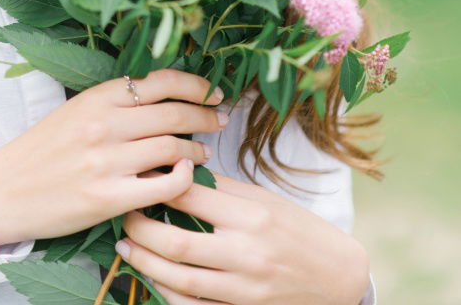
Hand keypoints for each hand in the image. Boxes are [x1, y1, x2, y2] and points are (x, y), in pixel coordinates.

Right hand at [0, 68, 227, 246]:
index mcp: (98, 97)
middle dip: (205, 115)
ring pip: (173, 147)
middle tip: (219, 120)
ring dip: (196, 149)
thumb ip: (116, 105)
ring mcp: (108, 161)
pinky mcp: (108, 196)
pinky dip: (183, 179)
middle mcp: (105, 124)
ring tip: (203, 153)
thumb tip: (165, 100)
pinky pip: (163, 185)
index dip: (195, 86)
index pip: (160, 81)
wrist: (6, 190)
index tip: (212, 92)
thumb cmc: (44, 149)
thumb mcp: (77, 111)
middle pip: (174, 113)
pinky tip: (187, 177)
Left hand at [118, 169, 370, 303]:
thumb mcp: (267, 200)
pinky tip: (153, 278)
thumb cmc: (299, 230)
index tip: (140, 176)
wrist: (338, 277)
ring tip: (126, 246)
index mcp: (251, 215)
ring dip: (145, 263)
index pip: (191, 197)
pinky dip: (168, 293)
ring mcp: (242, 288)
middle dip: (141, 229)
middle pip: (176, 242)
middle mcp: (246, 252)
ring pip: (179, 279)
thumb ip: (224, 190)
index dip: (159, 185)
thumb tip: (181, 171)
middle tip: (125, 214)